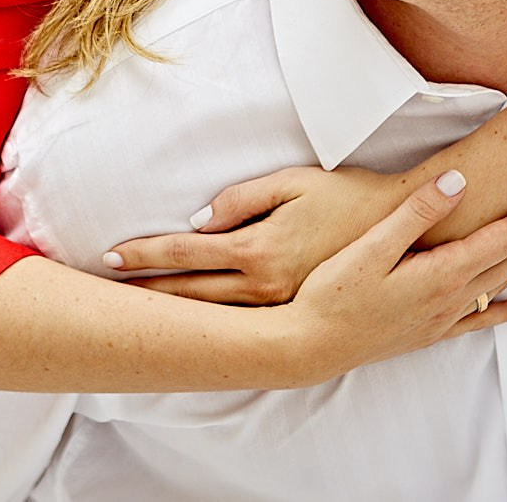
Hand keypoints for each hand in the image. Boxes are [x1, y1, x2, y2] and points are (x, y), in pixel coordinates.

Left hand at [108, 165, 406, 304]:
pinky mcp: (292, 311)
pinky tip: (189, 325)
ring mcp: (278, 304)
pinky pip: (239, 321)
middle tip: (104, 295)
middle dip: (144, 293)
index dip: (145, 253)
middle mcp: (263, 285)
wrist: (402, 232)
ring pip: (210, 314)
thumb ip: (242, 198)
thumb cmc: (348, 197)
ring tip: (135, 312)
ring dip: (170, 312)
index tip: (111, 255)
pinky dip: (207, 323)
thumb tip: (199, 220)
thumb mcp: (294, 182)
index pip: (185, 251)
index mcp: (258, 248)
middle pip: (188, 293)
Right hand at [270, 172, 506, 386]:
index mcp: (443, 272)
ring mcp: (444, 317)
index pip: (505, 234)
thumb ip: (416, 213)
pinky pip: (483, 318)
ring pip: (503, 279)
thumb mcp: (371, 247)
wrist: (311, 346)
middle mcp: (453, 297)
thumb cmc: (333, 294)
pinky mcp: (431, 330)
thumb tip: (459, 181)